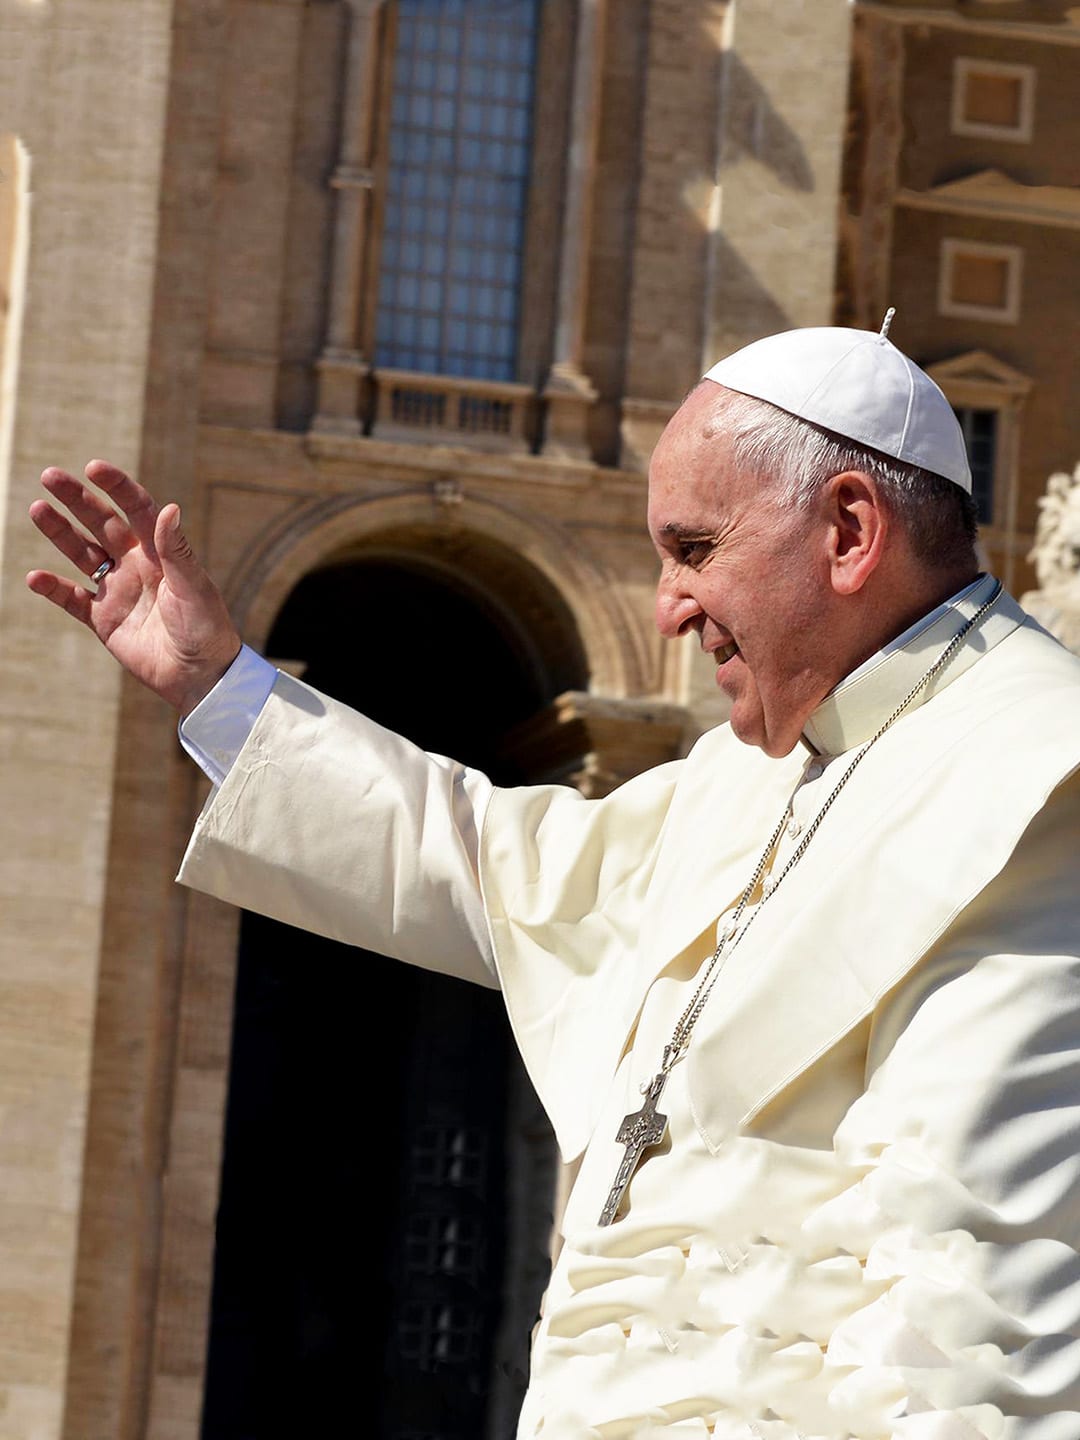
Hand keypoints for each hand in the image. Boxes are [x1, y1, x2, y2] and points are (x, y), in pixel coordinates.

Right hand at [27, 460, 242, 714]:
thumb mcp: (194, 587)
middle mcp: (136, 565)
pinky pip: (72, 599)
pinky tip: (36, 578)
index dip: (117, 487)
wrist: (201, 676)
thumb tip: (169, 507)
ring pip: (82, 554)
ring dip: (60, 533)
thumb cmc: (207, 629)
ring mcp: (117, 591)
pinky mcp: (104, 620)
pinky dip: (54, 589)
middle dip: (77, 499)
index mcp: (161, 553)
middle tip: (51, 476)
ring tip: (38, 509)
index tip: (94, 467)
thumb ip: (177, 550)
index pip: (136, 509)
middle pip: (102, 524)